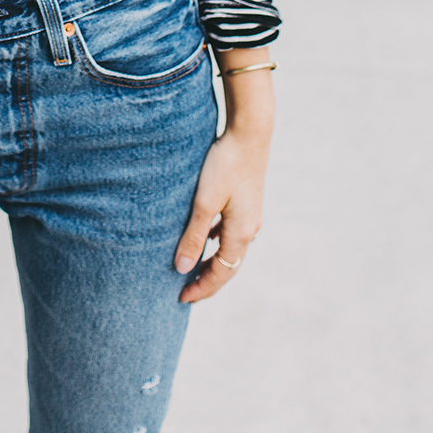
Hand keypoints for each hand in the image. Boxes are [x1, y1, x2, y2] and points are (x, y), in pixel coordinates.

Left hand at [174, 65, 273, 302]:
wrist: (250, 133)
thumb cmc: (224, 165)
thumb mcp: (204, 202)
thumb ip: (193, 236)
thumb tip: (182, 269)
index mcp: (240, 233)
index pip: (222, 274)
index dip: (202, 289)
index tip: (182, 299)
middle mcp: (250, 229)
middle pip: (228, 265)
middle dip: (207, 280)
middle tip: (185, 291)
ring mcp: (251, 215)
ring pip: (230, 248)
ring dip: (212, 261)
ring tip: (192, 268)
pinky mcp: (247, 201)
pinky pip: (231, 231)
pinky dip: (216, 240)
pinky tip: (204, 234)